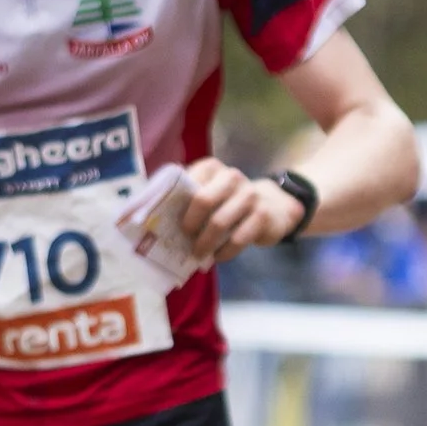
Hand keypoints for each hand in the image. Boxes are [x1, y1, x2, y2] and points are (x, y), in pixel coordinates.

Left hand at [179, 158, 304, 262]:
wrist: (273, 207)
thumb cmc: (229, 202)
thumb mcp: (211, 192)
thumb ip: (187, 195)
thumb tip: (153, 211)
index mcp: (212, 168)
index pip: (187, 181)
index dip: (175, 203)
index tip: (167, 222)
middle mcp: (232, 177)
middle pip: (203, 200)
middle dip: (190, 224)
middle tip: (184, 239)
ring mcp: (249, 195)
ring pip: (219, 222)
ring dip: (205, 243)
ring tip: (198, 254)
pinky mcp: (262, 215)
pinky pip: (238, 239)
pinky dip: (224, 252)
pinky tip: (217, 257)